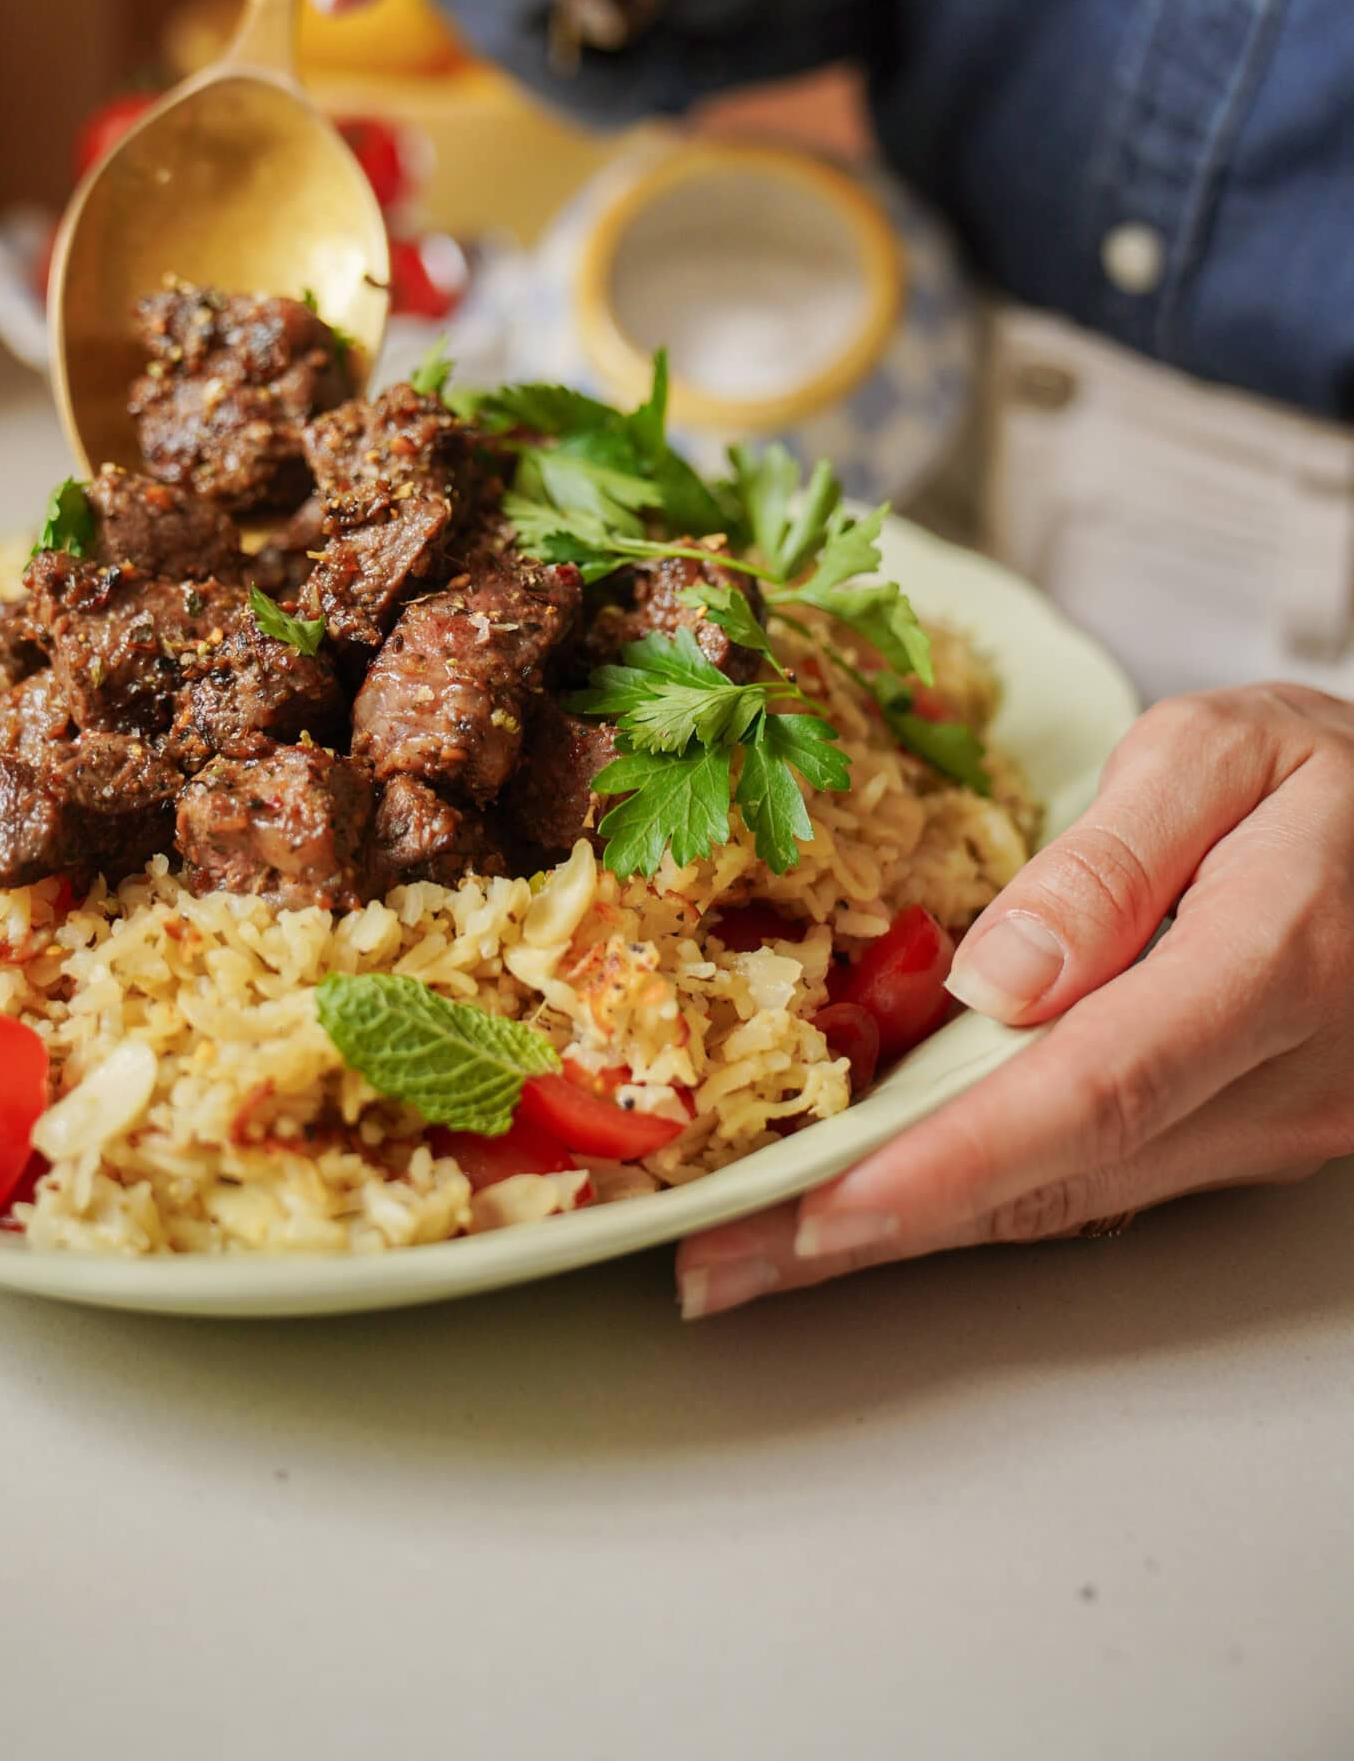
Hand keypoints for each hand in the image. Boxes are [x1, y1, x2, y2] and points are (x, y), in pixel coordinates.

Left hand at [677, 682, 1353, 1317]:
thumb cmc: (1335, 780)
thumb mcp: (1228, 751)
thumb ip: (1114, 858)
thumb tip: (999, 975)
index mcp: (1271, 965)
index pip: (1092, 1089)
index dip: (949, 1162)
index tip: (822, 1209)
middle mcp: (1278, 1085)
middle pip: (1057, 1179)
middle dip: (877, 1229)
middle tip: (720, 1261)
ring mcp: (1267, 1132)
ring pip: (1068, 1200)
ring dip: (906, 1233)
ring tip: (752, 1253)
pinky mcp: (1244, 1143)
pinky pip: (1094, 1182)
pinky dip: (974, 1200)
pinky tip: (876, 1207)